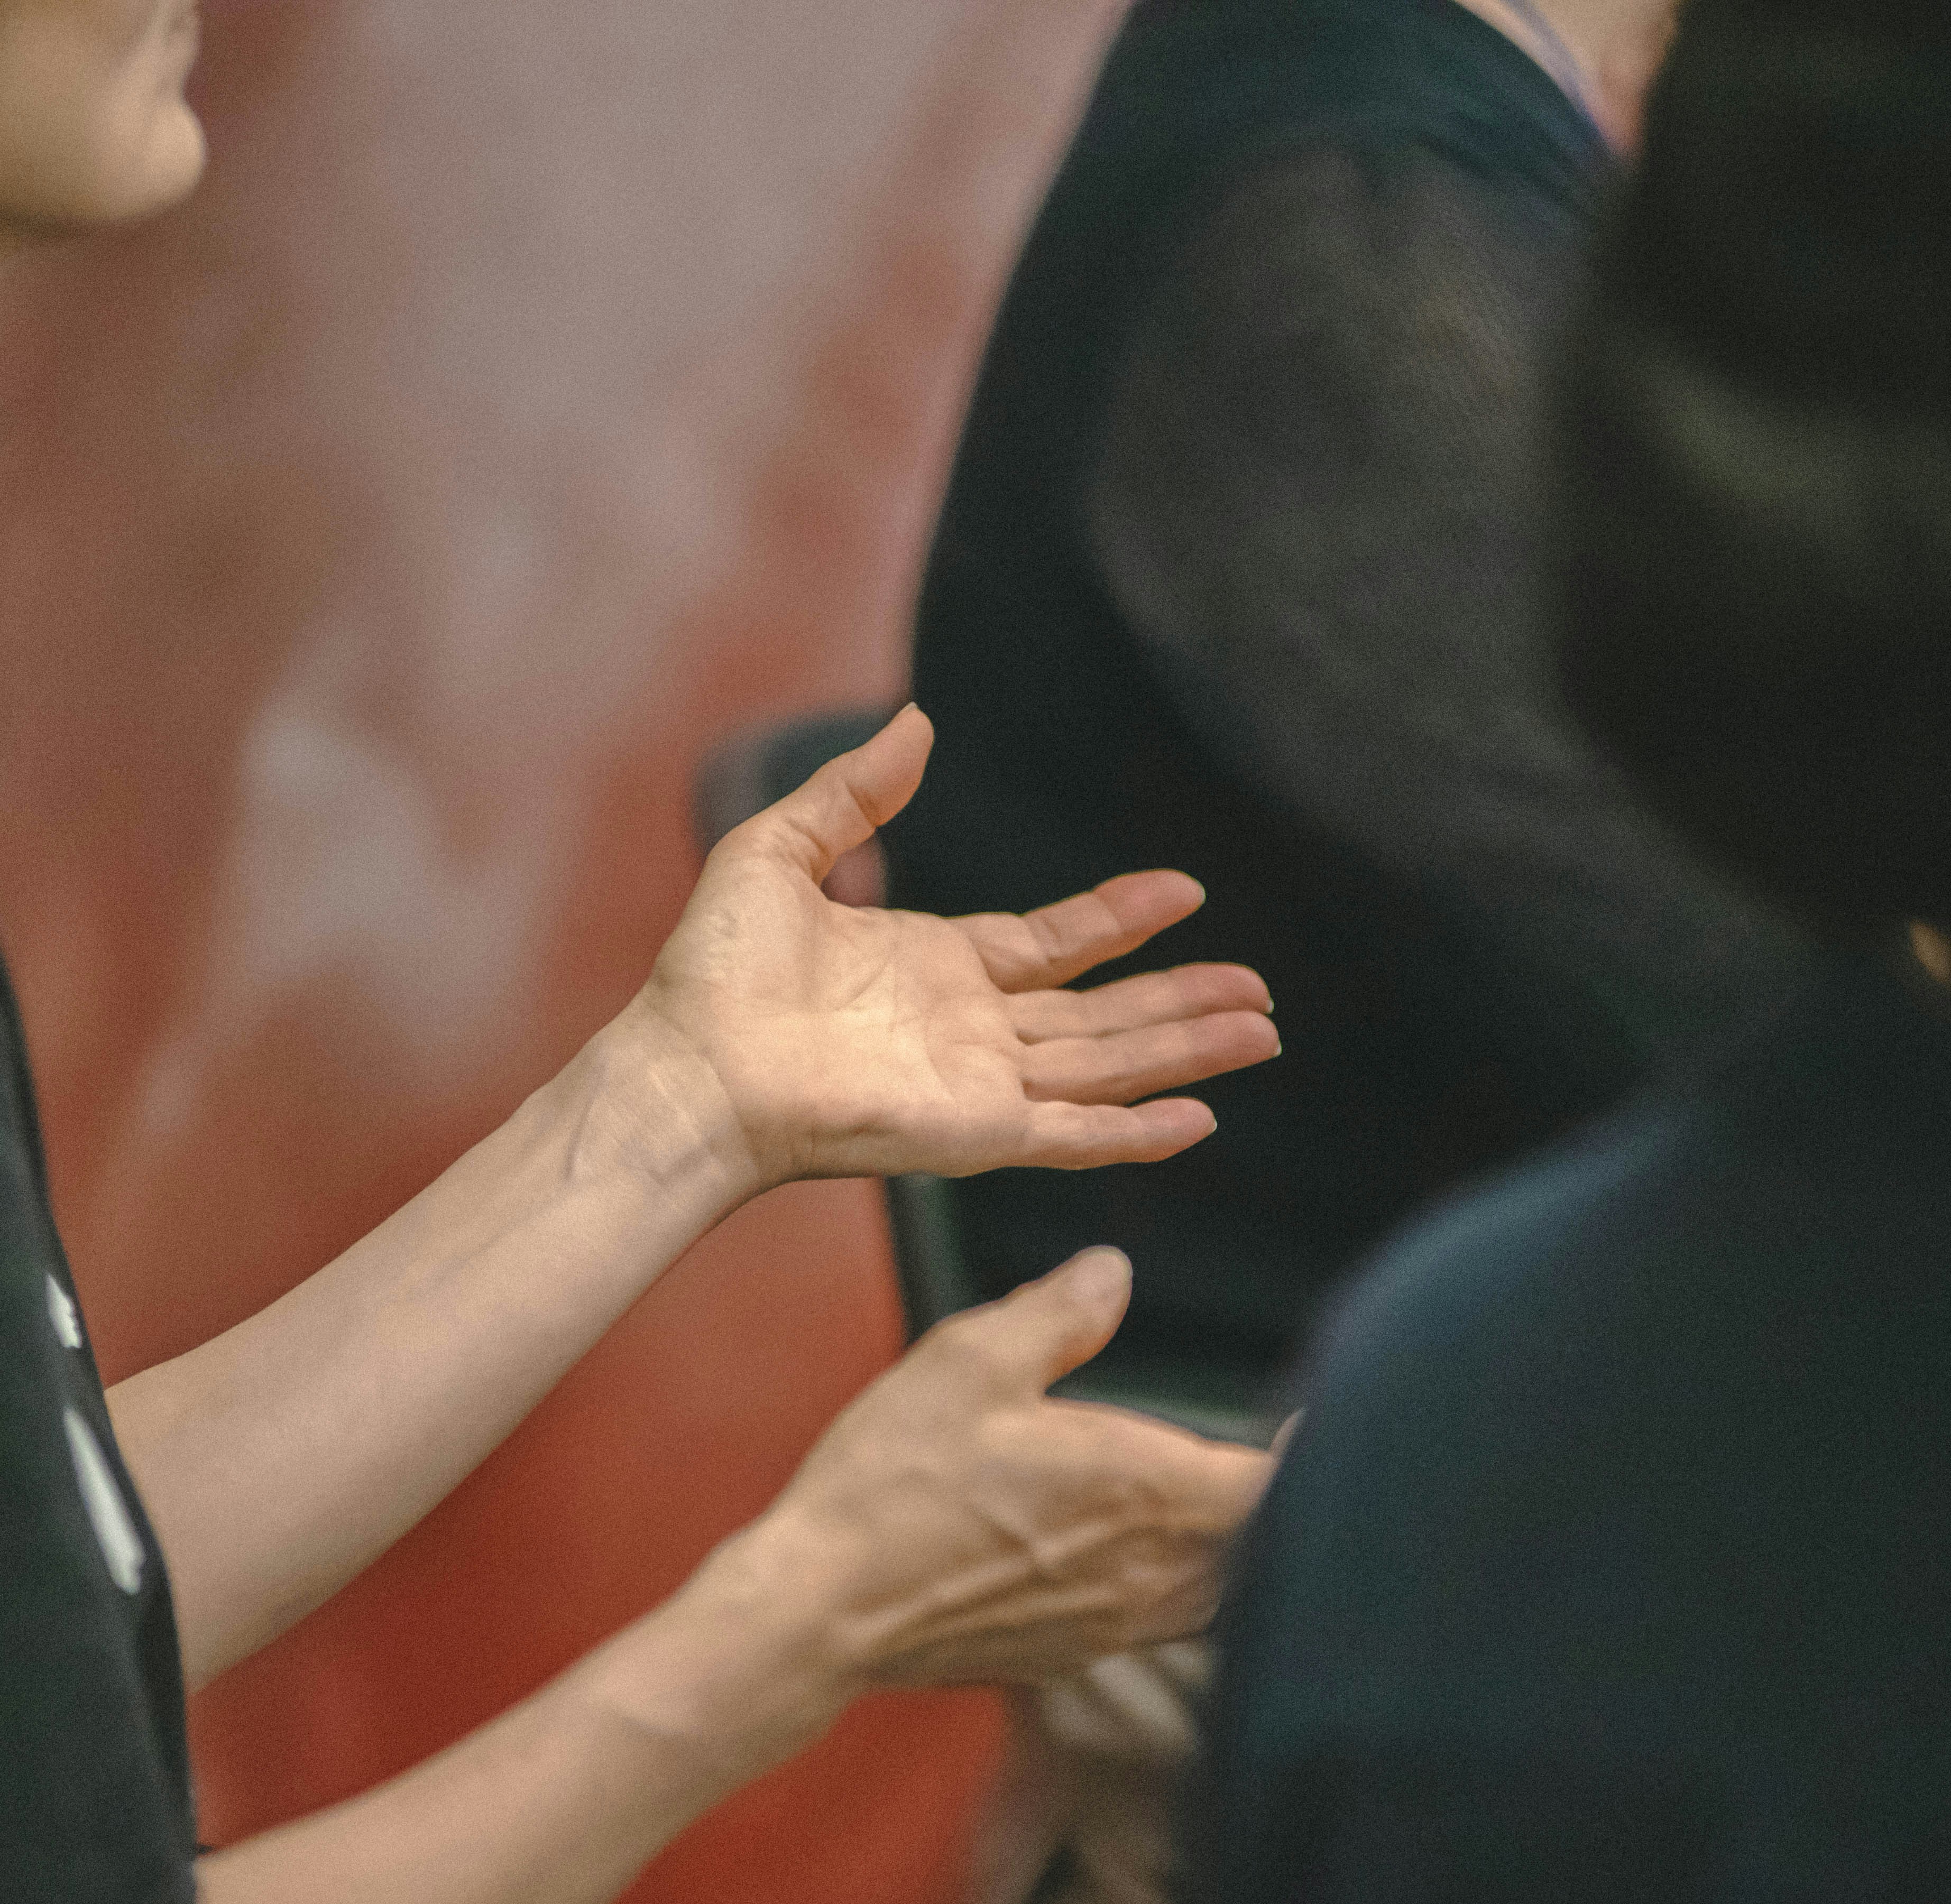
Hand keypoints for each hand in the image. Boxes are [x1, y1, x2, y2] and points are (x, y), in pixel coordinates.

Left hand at [623, 708, 1280, 1191]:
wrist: (690, 1062)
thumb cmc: (713, 972)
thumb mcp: (781, 850)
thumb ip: (855, 793)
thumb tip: (914, 723)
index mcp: (934, 965)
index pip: (1053, 944)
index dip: (1119, 920)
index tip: (1183, 891)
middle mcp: (969, 1029)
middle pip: (1102, 1013)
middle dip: (1181, 999)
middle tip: (1259, 990)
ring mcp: (979, 1084)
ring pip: (1108, 1066)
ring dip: (1185, 1051)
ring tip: (1260, 1034)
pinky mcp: (976, 1134)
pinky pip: (1075, 1133)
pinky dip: (1137, 1131)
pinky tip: (1199, 1120)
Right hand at [723, 1249, 1273, 1692]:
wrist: (819, 1608)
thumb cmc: (891, 1482)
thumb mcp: (970, 1360)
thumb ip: (1057, 1313)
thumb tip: (1114, 1272)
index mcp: (1143, 1488)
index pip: (1279, 1483)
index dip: (1323, 1453)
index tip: (1342, 1420)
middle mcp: (1146, 1570)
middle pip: (1263, 1548)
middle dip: (1285, 1505)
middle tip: (1302, 1458)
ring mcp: (1110, 1624)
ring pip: (1219, 1595)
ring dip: (1238, 1551)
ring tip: (1239, 1506)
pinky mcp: (1067, 1655)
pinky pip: (1157, 1624)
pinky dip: (1180, 1589)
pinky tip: (1144, 1556)